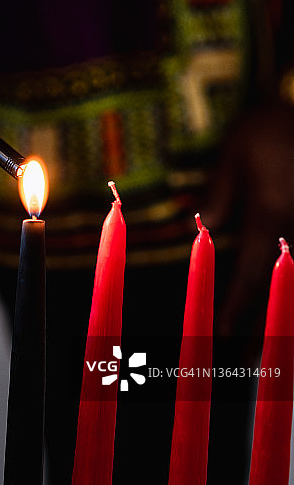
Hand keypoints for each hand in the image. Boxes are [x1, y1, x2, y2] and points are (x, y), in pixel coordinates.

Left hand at [202, 102, 293, 343]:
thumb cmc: (266, 126)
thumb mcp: (232, 155)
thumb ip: (218, 195)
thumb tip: (200, 228)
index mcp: (268, 213)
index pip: (249, 271)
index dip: (238, 306)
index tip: (226, 335)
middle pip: (284, 283)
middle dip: (271, 323)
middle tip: (256, 358)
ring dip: (285, 305)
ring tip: (274, 340)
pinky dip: (292, 276)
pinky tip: (283, 293)